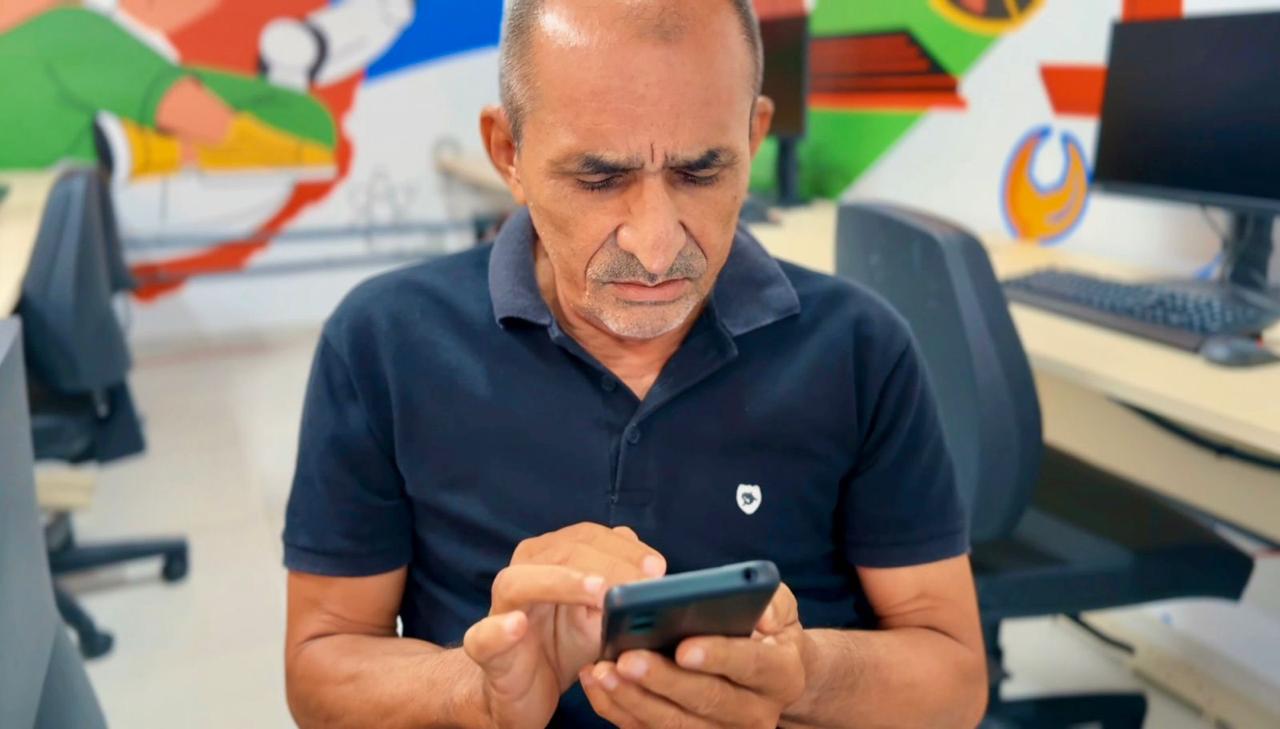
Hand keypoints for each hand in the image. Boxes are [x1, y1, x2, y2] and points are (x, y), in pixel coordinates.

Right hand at [463, 523, 666, 728]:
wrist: (523, 691)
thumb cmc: (563, 644)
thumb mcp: (601, 615)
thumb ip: (621, 587)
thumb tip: (651, 566)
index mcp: (551, 558)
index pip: (587, 537)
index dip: (623, 548)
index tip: (657, 568)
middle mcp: (523, 572)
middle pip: (561, 551)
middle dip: (607, 563)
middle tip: (642, 583)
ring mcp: (500, 609)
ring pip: (521, 581)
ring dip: (563, 583)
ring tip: (599, 593)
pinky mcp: (484, 646)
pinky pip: (485, 635)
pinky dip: (499, 629)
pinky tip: (517, 626)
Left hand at [579, 583, 808, 728]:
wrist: (764, 677)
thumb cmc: (765, 631)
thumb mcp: (780, 610)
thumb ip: (772, 603)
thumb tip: (757, 612)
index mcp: (782, 674)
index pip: (752, 665)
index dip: (719, 655)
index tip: (684, 646)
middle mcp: (757, 712)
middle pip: (708, 700)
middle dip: (664, 680)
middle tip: (628, 658)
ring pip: (675, 725)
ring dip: (634, 699)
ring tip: (603, 670)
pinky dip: (619, 709)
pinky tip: (597, 682)